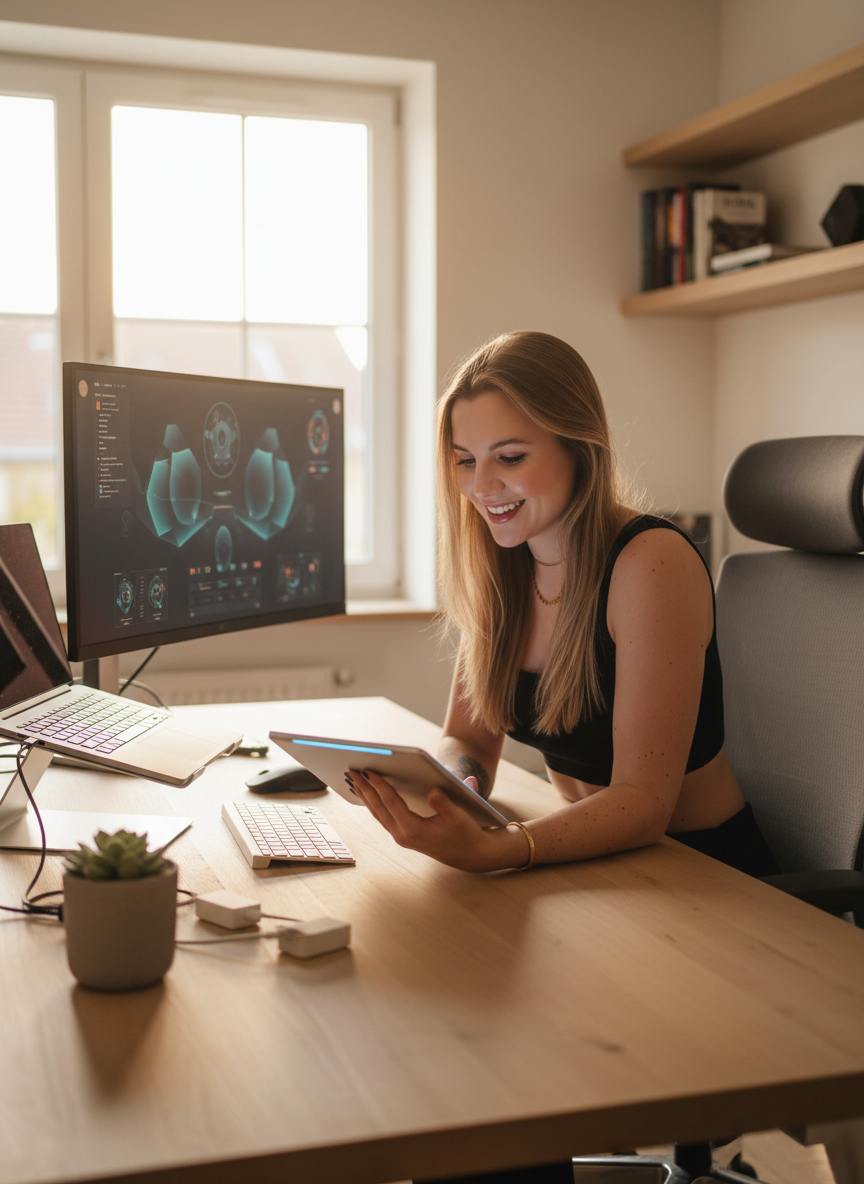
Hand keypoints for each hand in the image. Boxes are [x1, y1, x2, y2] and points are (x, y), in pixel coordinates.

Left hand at [347, 769, 523, 872]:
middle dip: (365, 788)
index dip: (379, 784)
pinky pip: (383, 817)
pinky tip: (369, 795)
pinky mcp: (404, 835)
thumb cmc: (466, 834)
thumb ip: (444, 804)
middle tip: (352, 770)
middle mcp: (403, 835)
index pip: (391, 802)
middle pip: (378, 807)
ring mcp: (401, 837)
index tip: (369, 770)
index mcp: (413, 830)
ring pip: (378, 813)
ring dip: (366, 796)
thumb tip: (433, 791)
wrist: (471, 854)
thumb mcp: (458, 817)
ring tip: (354, 780)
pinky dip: (374, 803)